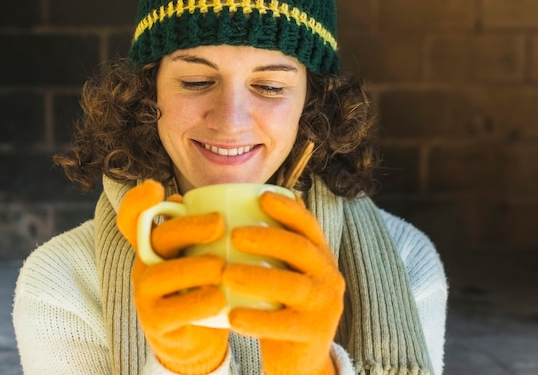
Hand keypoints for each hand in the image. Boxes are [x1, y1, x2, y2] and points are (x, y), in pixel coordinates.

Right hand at [116, 180, 229, 374]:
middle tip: (220, 223)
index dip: (137, 201)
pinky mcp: (156, 323)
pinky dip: (196, 304)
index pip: (133, 218)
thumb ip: (212, 230)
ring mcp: (146, 294)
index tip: (155, 187)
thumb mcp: (205, 254)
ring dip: (193, 267)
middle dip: (188, 228)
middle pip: (157, 238)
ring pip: (161, 275)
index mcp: (155, 243)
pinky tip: (219, 300)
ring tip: (221, 265)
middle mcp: (145, 263)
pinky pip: (172, 312)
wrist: (197, 339)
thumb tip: (238, 201)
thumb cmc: (204, 286)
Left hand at [223, 192, 344, 374]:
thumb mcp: (282, 273)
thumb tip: (228, 208)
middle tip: (234, 235)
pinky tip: (231, 317)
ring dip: (259, 277)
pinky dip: (257, 320)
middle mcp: (328, 277)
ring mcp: (324, 307)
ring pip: (294, 286)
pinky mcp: (314, 334)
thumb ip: (267, 248)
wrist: (299, 359)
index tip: (262, 196)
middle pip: (301, 250)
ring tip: (227, 273)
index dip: (288, 209)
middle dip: (268, 237)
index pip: (308, 226)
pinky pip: (284, 325)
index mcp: (320, 257)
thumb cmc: (281, 306)